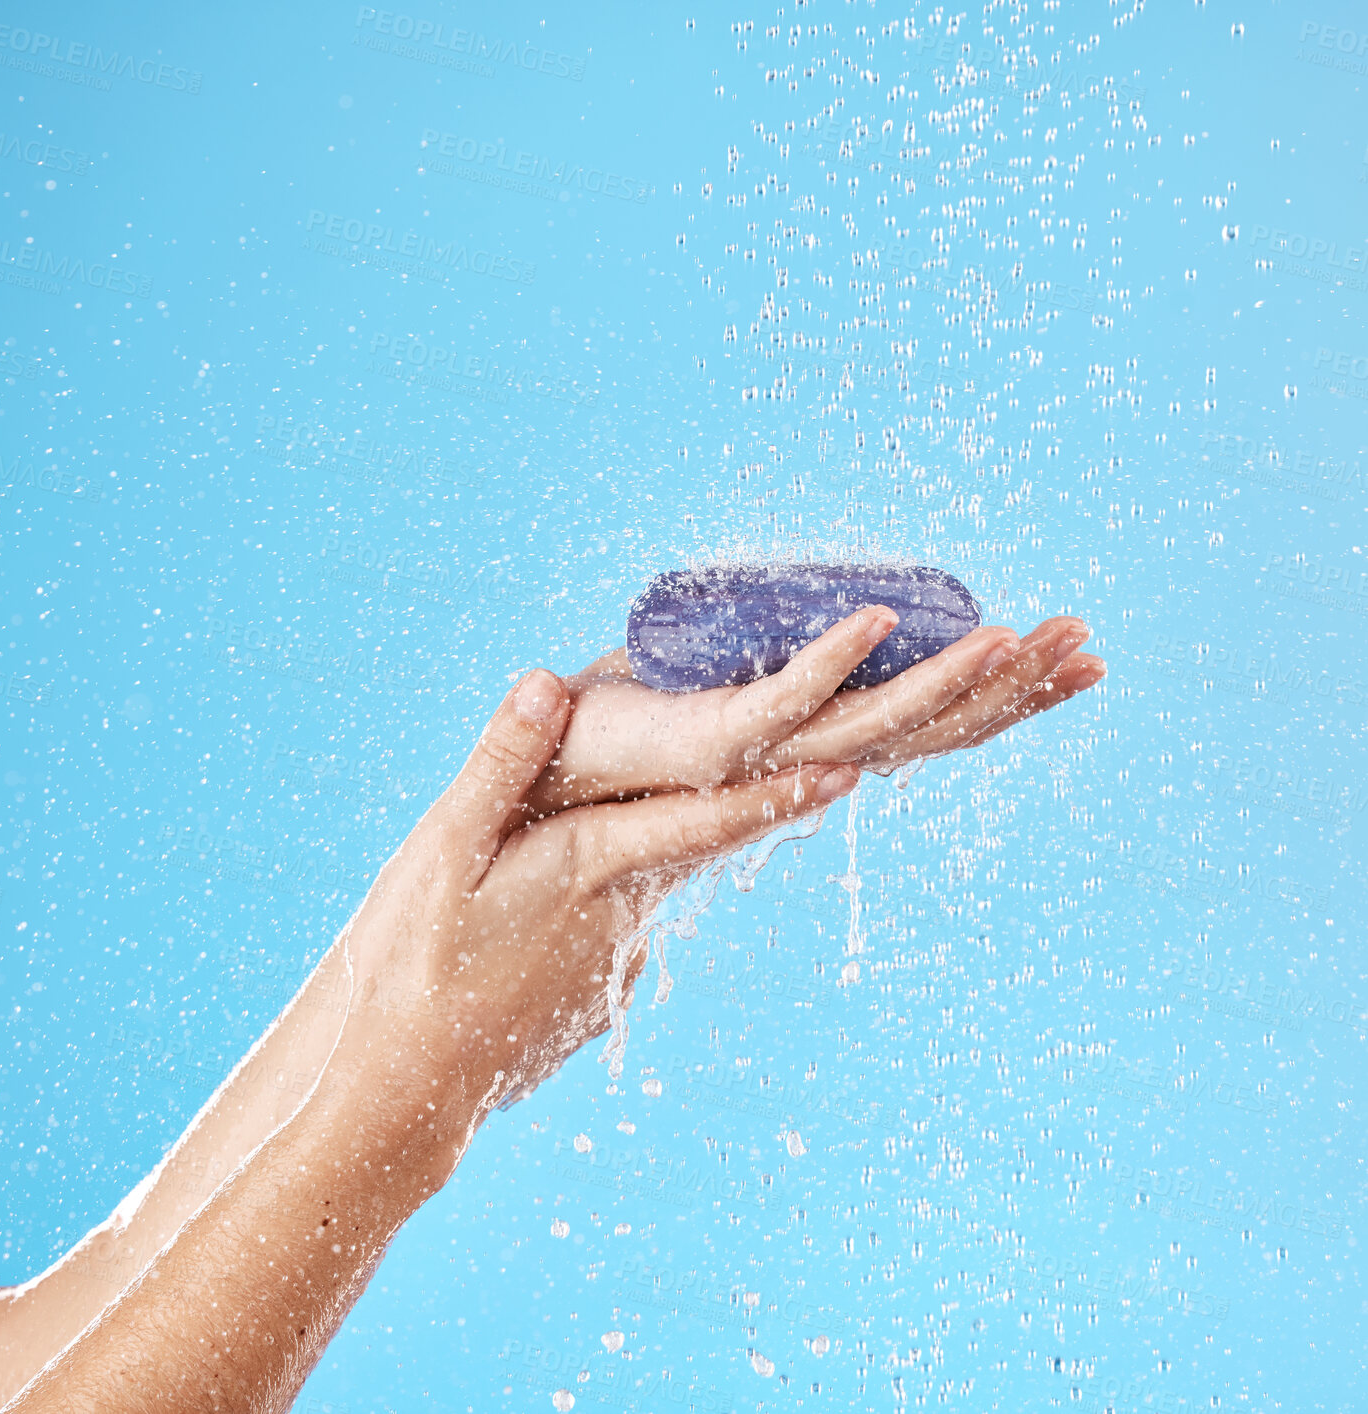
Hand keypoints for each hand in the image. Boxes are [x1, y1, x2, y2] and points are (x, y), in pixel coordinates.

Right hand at [338, 671, 862, 1116]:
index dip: (776, 790)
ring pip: (671, 878)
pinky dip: (643, 882)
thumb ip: (498, 769)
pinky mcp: (593, 989)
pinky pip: (633, 917)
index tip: (847, 766)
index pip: (702, 818)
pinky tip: (618, 873)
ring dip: (709, 834)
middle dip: (771, 798)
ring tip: (746, 792)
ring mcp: (611, 957)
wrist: (397, 1092)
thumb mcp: (438, 857)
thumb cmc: (410, 968)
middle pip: (707, 844)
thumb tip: (545, 685)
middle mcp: (619, 913)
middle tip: (840, 755)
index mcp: (587, 868)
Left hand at [525, 611, 1104, 816]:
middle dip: (1015, 685)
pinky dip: (831, 658)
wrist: (550, 764)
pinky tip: (880, 617)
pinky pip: (781, 698)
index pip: (939, 720)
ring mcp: (766, 752)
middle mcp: (811, 754)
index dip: (1012, 693)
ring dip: (948, 675)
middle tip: (1093, 644)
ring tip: (1020, 634)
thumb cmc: (640, 718)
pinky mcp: (710, 740)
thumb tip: (853, 634)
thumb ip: (795, 673)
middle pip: (934, 725)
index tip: (1084, 657)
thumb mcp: (740, 687)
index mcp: (825, 739)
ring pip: (876, 719)